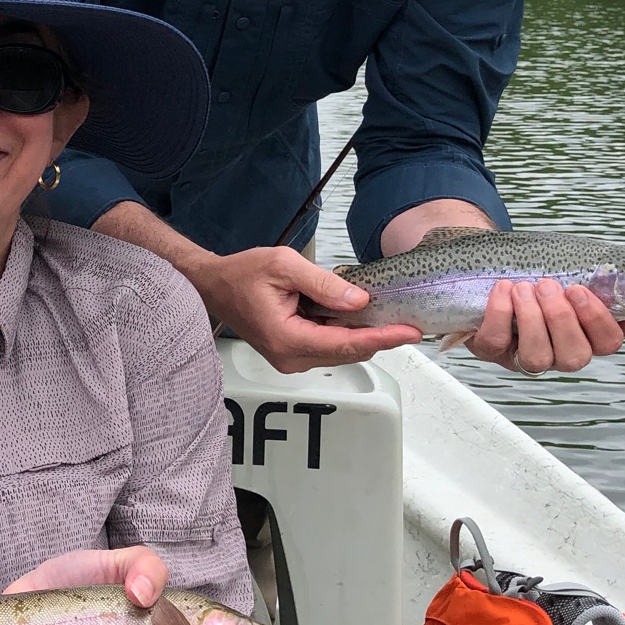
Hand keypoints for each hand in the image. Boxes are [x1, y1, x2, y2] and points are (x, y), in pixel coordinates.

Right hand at [195, 245, 422, 374]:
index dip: (382, 338)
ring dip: (363, 336)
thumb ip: (323, 283)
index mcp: (287, 339)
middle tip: (408, 321)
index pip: (346, 344)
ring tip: (388, 317)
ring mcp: (290, 359)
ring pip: (340, 352)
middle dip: (379, 337)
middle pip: (348, 353)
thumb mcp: (284, 266)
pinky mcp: (291, 354)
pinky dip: (346, 334)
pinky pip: (328, 347)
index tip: (410, 332)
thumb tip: (358, 301)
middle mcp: (290, 358)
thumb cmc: (242, 274)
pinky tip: (358, 318)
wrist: (214, 286)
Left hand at [465, 280, 624, 373]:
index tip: (579, 290)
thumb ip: (612, 299)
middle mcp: (557, 352)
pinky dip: (500, 314)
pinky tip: (504, 290)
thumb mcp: (578, 277)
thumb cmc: (540, 274)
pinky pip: (495, 343)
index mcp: (585, 334)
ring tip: (525, 287)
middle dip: (562, 320)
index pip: (608, 343)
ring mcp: (521, 354)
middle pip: (574, 357)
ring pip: (536, 358)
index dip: (598, 320)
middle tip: (548, 286)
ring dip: (532, 319)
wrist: (491, 265)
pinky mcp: (488, 349)